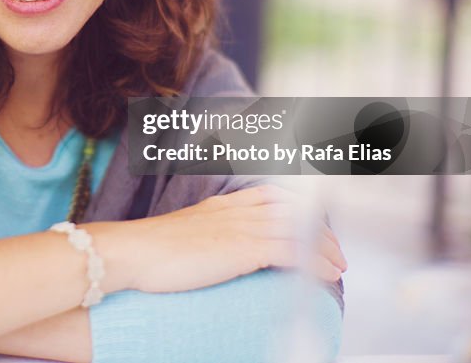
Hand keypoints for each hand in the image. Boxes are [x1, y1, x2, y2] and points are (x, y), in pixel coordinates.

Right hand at [98, 184, 346, 293]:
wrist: (132, 252)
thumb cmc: (146, 251)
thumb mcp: (181, 235)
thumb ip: (202, 238)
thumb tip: (209, 253)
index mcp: (220, 205)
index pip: (269, 195)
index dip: (295, 208)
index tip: (310, 223)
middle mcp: (235, 210)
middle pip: (291, 212)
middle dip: (318, 230)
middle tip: (333, 249)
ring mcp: (240, 227)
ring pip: (297, 231)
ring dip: (324, 249)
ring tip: (338, 266)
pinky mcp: (242, 248)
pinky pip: (291, 252)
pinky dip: (314, 263)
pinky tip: (326, 275)